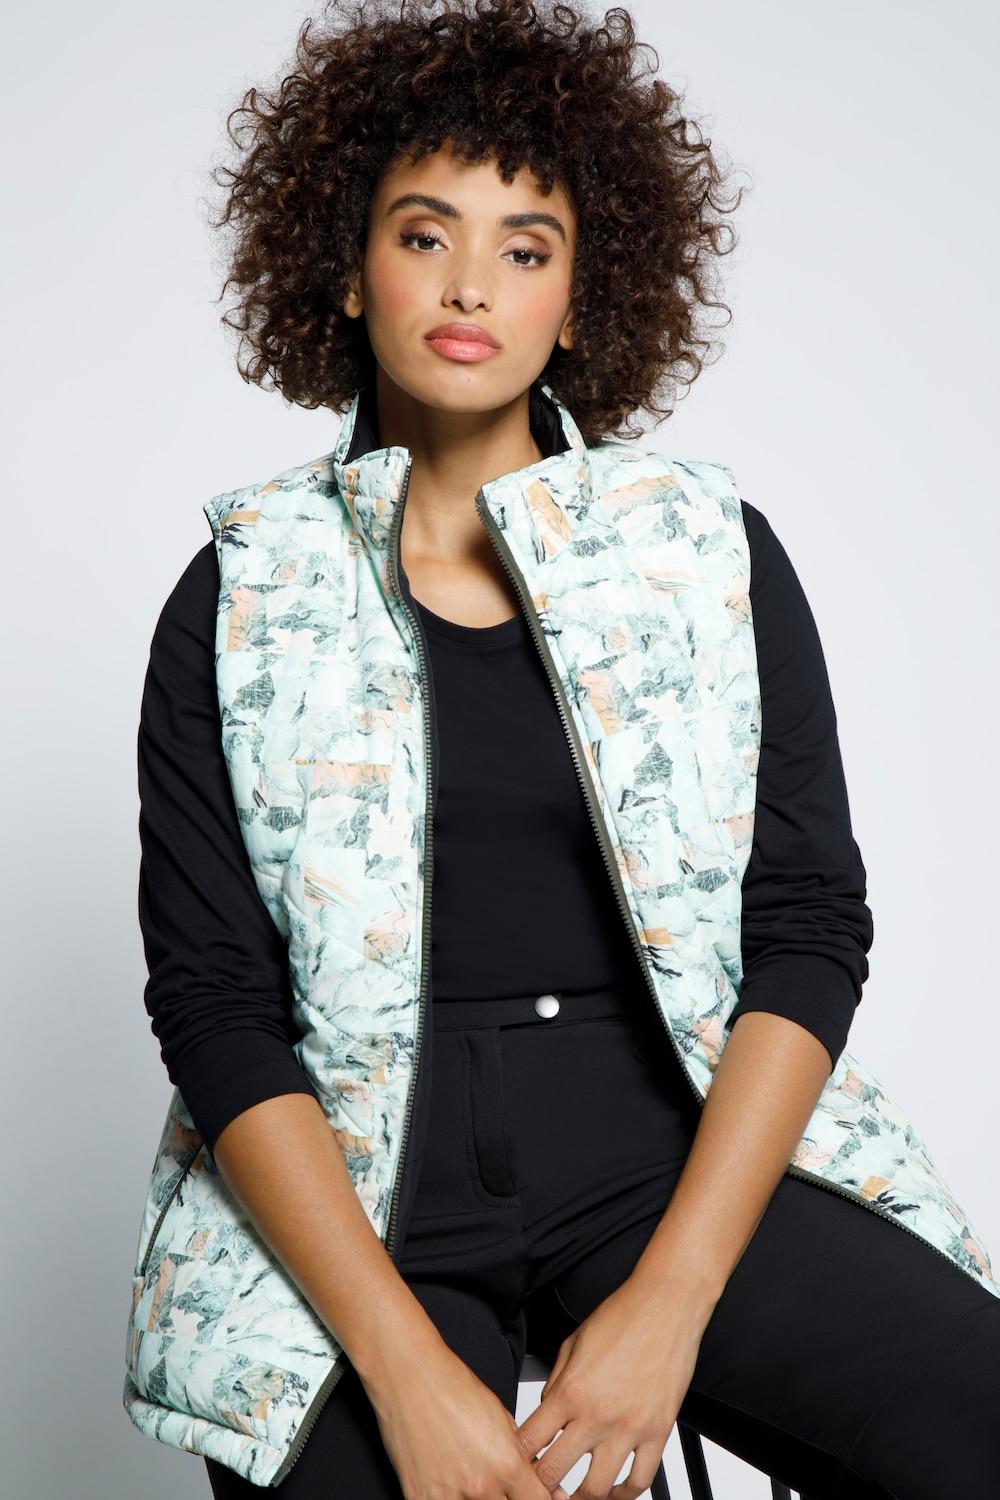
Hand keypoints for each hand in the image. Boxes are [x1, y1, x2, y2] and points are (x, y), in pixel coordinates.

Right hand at [366, 1336, 568, 1499]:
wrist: (409, 1376)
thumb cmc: (452, 1387)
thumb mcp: (501, 1418)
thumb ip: (517, 1455)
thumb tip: (530, 1477)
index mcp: (506, 1464)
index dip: (538, 1498)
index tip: (534, 1495)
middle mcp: (480, 1486)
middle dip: (507, 1497)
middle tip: (498, 1483)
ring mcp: (448, 1497)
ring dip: (476, 1498)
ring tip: (466, 1472)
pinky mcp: (418, 1498)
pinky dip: (447, 1497)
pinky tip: (445, 1478)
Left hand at [515, 1276, 704, 1497]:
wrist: (665, 1305)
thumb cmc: (620, 1317)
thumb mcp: (572, 1344)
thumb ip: (556, 1382)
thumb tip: (548, 1410)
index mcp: (570, 1391)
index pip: (529, 1442)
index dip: (518, 1459)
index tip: (517, 1465)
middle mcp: (596, 1415)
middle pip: (554, 1473)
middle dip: (540, 1488)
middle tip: (539, 1490)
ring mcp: (628, 1428)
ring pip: (596, 1489)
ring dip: (580, 1498)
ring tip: (574, 1496)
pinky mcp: (658, 1432)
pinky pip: (640, 1480)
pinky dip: (625, 1494)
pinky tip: (615, 1490)